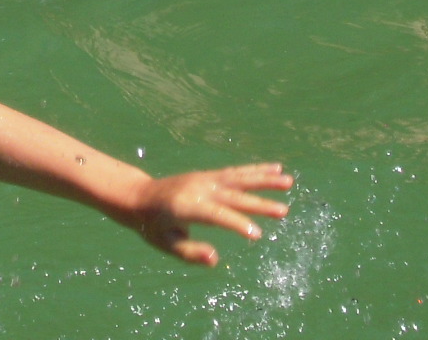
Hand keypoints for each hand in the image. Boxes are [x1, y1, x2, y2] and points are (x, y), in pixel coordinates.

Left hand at [127, 163, 293, 264]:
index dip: (236, 224)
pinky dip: (255, 170)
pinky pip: (235, 173)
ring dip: (265, 179)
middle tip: (284, 211)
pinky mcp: (209, 176)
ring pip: (239, 179)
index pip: (216, 216)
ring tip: (289, 181)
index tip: (257, 235)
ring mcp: (205, 179)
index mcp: (186, 207)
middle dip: (259, 204)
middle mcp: (199, 189)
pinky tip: (275, 168)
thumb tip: (215, 259)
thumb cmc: (152, 226)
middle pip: (233, 196)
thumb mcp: (165, 244)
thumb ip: (190, 252)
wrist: (139, 196)